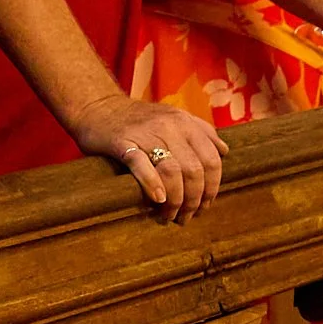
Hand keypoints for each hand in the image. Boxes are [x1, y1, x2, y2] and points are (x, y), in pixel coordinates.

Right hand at [67, 91, 226, 216]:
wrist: (97, 106)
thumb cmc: (138, 119)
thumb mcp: (173, 117)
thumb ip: (201, 131)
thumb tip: (225, 151)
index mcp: (185, 123)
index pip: (212, 160)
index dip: (212, 188)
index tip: (205, 205)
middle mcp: (170, 126)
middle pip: (194, 170)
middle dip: (193, 200)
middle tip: (186, 217)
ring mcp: (146, 133)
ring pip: (172, 171)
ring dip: (174, 200)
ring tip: (169, 216)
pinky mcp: (122, 142)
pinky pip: (141, 165)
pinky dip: (152, 184)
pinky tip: (157, 200)